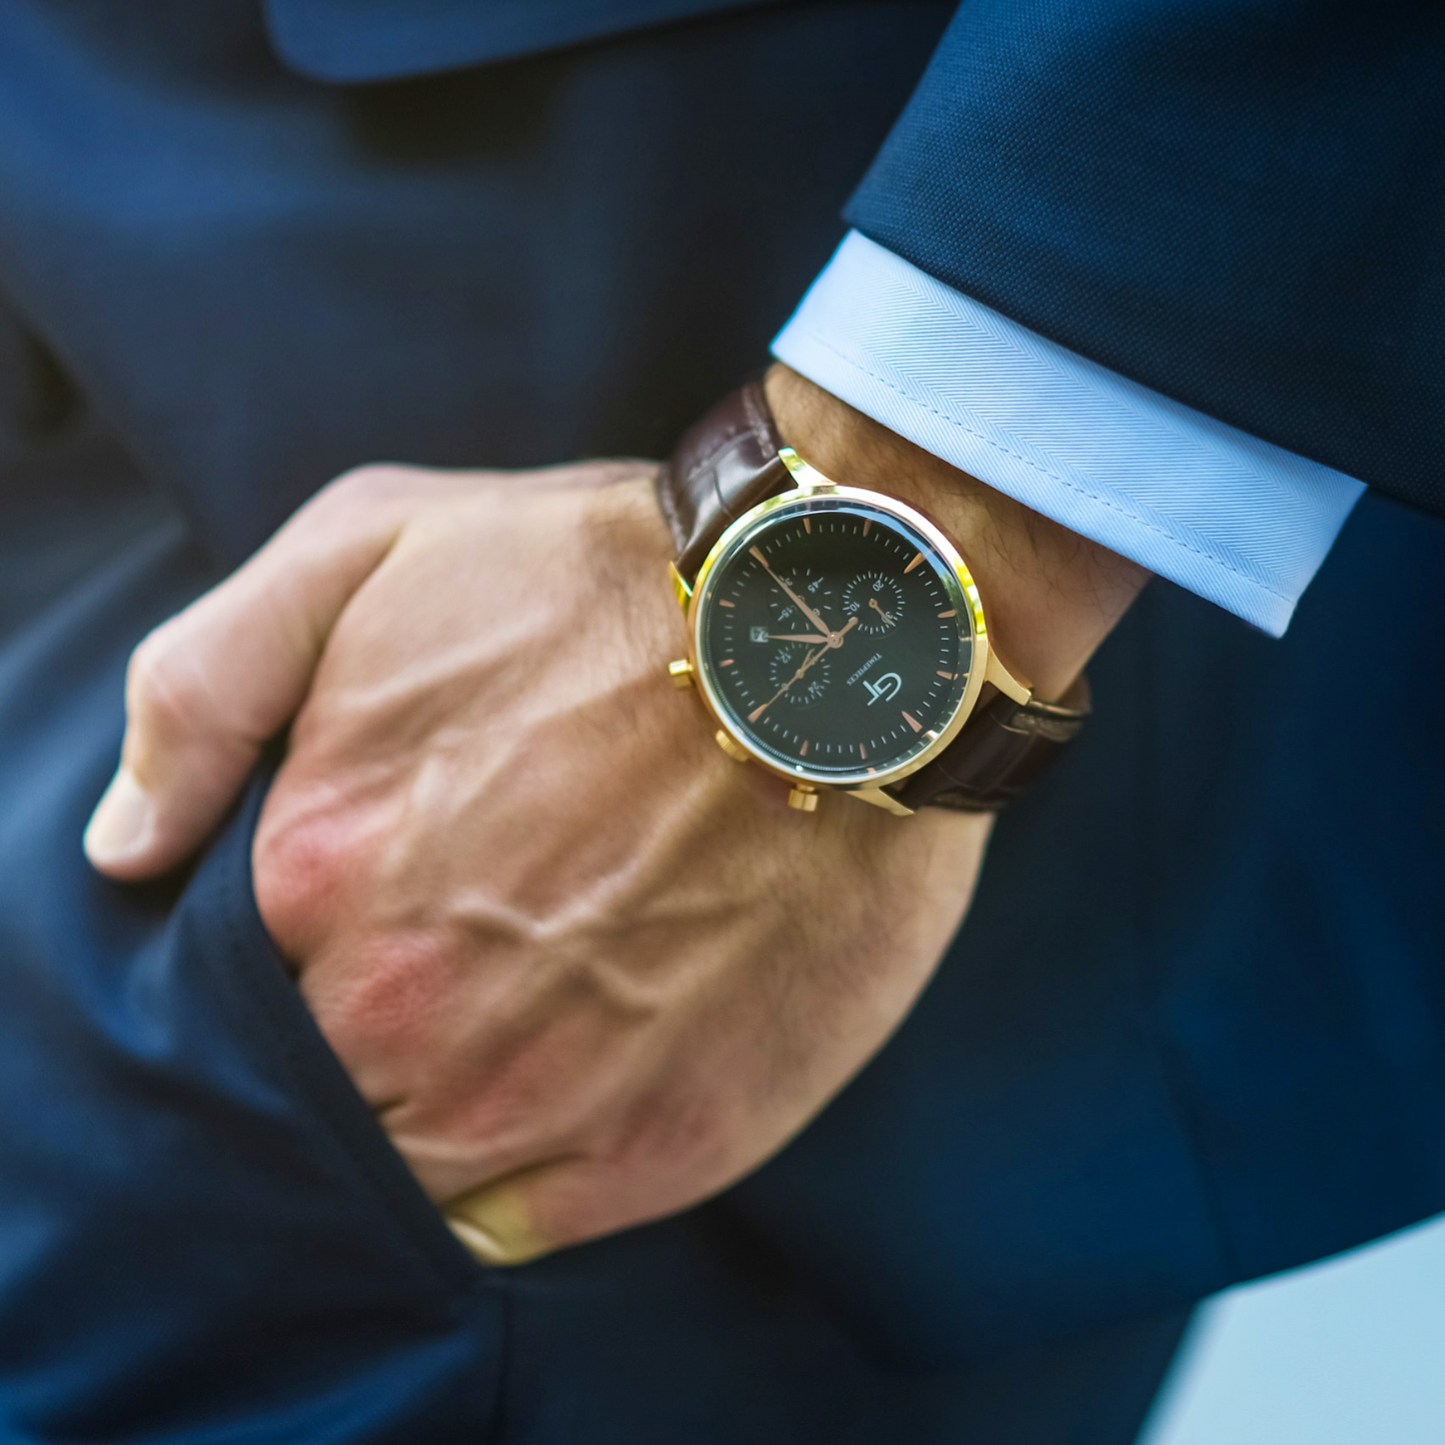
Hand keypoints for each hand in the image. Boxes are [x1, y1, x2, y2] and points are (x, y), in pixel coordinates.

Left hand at [85, 460, 993, 1262]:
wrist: (846, 639)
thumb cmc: (609, 578)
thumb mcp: (370, 546)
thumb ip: (207, 688)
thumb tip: (121, 853)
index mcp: (321, 867)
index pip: (248, 975)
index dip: (316, 937)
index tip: (394, 888)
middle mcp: (411, 1004)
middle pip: (330, 1078)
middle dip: (377, 1022)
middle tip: (480, 940)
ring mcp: (538, 1092)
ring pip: (416, 1165)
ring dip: (446, 1105)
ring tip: (534, 1004)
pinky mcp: (661, 1146)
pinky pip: (521, 1221)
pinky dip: (523, 1169)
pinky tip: (574, 1070)